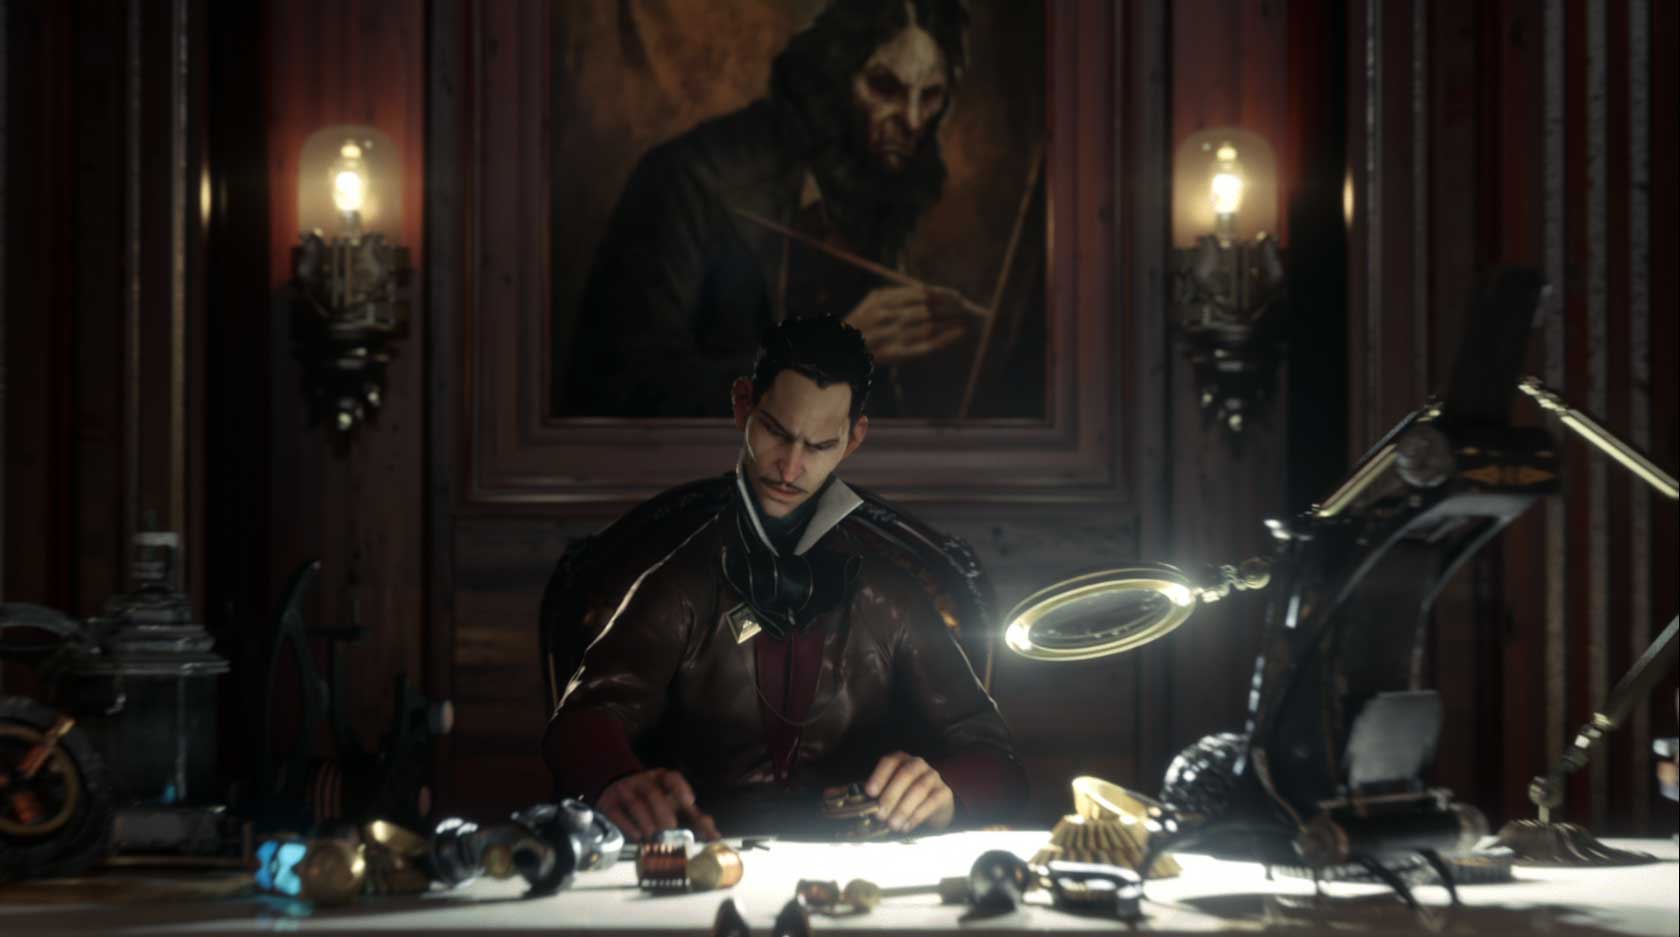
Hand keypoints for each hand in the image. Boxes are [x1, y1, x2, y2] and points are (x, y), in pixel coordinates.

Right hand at [597, 768, 720, 842]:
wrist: (616, 788)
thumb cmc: (653, 800)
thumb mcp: (672, 802)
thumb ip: (692, 817)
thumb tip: (715, 836)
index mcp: (661, 778)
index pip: (672, 778)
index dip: (681, 788)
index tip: (689, 802)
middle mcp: (642, 781)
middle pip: (653, 794)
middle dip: (662, 813)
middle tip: (671, 830)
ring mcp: (624, 791)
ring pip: (635, 804)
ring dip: (646, 822)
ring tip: (655, 838)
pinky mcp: (609, 804)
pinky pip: (617, 813)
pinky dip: (628, 826)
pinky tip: (637, 837)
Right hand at [844, 286, 975, 365]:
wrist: (840, 350)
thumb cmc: (860, 322)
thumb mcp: (873, 300)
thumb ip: (897, 294)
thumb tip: (926, 291)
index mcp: (882, 300)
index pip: (919, 294)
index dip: (941, 295)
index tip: (957, 296)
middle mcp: (886, 316)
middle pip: (927, 310)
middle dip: (949, 309)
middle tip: (967, 309)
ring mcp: (891, 335)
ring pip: (929, 327)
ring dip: (950, 323)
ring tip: (967, 320)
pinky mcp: (895, 353)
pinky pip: (925, 345)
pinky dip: (944, 339)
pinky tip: (958, 333)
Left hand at [861, 751, 954, 833]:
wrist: (933, 807)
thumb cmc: (904, 797)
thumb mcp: (889, 792)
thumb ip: (874, 794)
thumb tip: (849, 800)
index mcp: (900, 760)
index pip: (889, 762)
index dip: (879, 776)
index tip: (870, 792)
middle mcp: (917, 764)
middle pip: (905, 775)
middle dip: (890, 796)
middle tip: (880, 815)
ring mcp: (933, 776)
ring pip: (918, 789)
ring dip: (903, 809)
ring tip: (892, 825)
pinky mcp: (944, 792)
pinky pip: (931, 802)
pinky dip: (916, 816)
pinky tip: (906, 827)